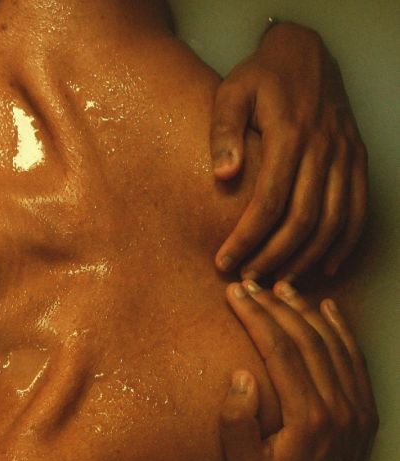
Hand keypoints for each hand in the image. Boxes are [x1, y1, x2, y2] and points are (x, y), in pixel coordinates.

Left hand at [211, 23, 367, 279]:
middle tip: (248, 281)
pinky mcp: (358, 161)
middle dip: (273, 257)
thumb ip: (223, 133)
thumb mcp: (231, 93)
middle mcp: (324, 149)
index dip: (246, 238)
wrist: (305, 54)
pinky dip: (344, 244)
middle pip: (303, 220)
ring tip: (278, 283)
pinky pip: (359, 211)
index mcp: (290, 135)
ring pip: (334, 222)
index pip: (269, 201)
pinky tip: (324, 267)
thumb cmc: (260, 78)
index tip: (224, 263)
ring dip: (307, 259)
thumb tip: (223, 176)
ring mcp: (346, 156)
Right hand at [220, 280, 377, 460]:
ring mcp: (357, 410)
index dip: (255, 317)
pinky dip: (342, 331)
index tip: (234, 294)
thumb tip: (242, 376)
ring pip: (333, 345)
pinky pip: (356, 361)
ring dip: (305, 312)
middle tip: (249, 284)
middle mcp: (339, 409)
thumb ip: (237, 424)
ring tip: (280, 287)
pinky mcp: (365, 414)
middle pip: (306, 340)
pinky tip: (327, 309)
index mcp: (308, 419)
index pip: (280, 351)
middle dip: (274, 306)